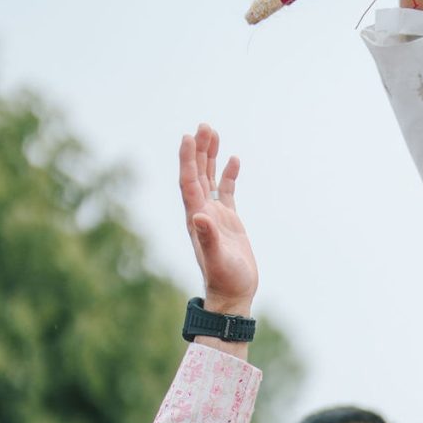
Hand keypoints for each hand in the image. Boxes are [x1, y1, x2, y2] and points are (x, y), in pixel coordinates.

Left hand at [178, 124, 255, 317]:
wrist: (233, 296)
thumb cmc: (225, 280)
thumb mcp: (217, 259)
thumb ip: (208, 237)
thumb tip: (199, 215)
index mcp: (196, 218)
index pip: (189, 182)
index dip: (188, 160)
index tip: (189, 137)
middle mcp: (202, 213)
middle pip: (197, 174)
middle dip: (199, 150)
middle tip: (204, 126)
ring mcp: (215, 215)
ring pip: (210, 178)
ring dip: (210, 157)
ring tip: (213, 132)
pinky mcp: (229, 221)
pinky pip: (227, 191)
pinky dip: (229, 175)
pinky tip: (234, 160)